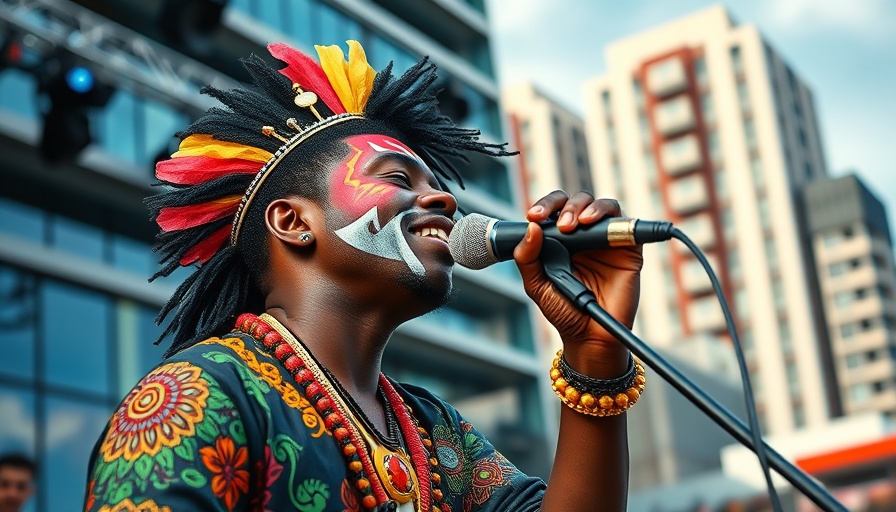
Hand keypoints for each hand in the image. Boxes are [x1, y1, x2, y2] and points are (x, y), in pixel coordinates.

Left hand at [513, 191, 642, 376]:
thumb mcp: (537, 285)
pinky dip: (610, 216)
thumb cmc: (563, 311)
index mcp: (560, 240)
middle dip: (566, 206)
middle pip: (577, 202)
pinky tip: (594, 225)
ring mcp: (607, 240)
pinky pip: (625, 223)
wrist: (590, 336)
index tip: (533, 215)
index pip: (553, 210)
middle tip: (561, 226)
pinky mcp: (628, 249)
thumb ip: (528, 258)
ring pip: (602, 206)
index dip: (545, 205)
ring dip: (588, 207)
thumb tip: (531, 227)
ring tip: (577, 224)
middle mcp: (584, 235)